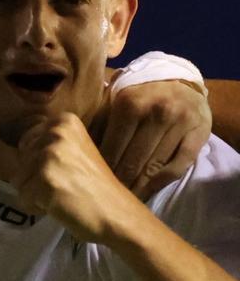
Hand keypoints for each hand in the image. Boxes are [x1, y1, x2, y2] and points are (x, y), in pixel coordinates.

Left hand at [14, 113, 149, 244]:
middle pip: (20, 161)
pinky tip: (60, 205)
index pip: (26, 142)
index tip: (64, 171)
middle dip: (36, 178)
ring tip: (64, 195)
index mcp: (64, 121)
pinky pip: (23, 197)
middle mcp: (55, 132)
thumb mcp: (74, 151)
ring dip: (36, 193)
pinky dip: (37, 206)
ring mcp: (50, 155)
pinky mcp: (45, 179)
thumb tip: (18, 149)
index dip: (39, 163)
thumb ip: (48, 145)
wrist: (118, 215)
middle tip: (66, 185)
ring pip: (19, 180)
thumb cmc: (96, 187)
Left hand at [99, 79, 210, 198]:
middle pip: (132, 160)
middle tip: (109, 197)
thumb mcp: (117, 100)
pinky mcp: (198, 134)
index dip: (103, 168)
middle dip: (120, 182)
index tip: (95, 183)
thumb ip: (101, 123)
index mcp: (129, 103)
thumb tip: (81, 151)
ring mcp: (180, 123)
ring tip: (126, 198)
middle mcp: (156, 112)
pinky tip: (148, 190)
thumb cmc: (140, 95)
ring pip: (154, 166)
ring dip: (138, 186)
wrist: (180, 82)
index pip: (112, 146)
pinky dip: (160, 183)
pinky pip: (177, 167)